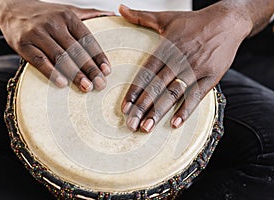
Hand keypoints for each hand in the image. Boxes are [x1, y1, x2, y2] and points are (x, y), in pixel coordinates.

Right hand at [0, 0, 114, 90]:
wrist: (11, 8)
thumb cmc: (44, 14)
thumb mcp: (67, 10)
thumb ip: (89, 14)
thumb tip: (112, 15)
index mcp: (68, 16)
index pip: (87, 39)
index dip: (98, 56)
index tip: (107, 71)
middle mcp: (53, 23)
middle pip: (76, 50)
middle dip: (90, 69)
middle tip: (100, 84)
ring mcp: (37, 33)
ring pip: (60, 57)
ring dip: (75, 74)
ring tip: (86, 87)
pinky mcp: (23, 44)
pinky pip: (39, 60)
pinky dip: (51, 72)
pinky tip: (62, 83)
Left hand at [119, 4, 251, 131]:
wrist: (228, 21)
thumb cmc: (194, 22)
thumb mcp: (167, 18)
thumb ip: (141, 17)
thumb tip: (120, 9)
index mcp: (167, 47)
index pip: (146, 72)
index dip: (135, 90)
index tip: (124, 107)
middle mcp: (180, 58)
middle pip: (157, 86)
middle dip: (142, 107)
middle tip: (131, 124)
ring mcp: (196, 68)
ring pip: (174, 93)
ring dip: (160, 111)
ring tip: (146, 128)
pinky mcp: (212, 76)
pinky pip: (197, 96)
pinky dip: (186, 110)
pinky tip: (175, 123)